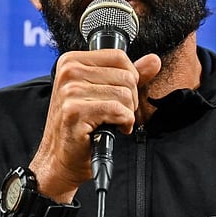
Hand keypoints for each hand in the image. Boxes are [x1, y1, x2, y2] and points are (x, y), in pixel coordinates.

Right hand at [29, 49, 160, 202]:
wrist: (61, 159)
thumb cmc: (81, 127)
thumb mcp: (103, 93)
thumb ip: (128, 75)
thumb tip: (154, 60)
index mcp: (71, 61)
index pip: (119, 57)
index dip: (129, 78)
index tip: (117, 95)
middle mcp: (68, 72)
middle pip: (125, 76)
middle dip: (129, 99)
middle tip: (113, 114)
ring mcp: (70, 91)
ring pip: (125, 94)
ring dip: (126, 113)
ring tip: (111, 122)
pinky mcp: (75, 111)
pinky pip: (119, 111)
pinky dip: (123, 123)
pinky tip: (113, 129)